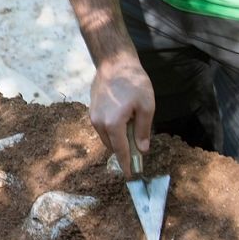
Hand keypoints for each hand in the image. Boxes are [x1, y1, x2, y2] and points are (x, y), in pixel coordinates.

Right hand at [90, 57, 153, 174]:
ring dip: (118, 140)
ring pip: (107, 138)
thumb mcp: (146, 106)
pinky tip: (123, 120)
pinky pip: (103, 128)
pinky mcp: (91, 112)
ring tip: (132, 129)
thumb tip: (142, 150)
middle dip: (124, 150)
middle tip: (139, 150)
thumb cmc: (134, 83)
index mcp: (113, 124)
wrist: (113, 63)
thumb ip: (143, 130)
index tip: (131, 176)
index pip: (121, 150)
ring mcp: (93, 118)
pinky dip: (113, 131)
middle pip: (113, 146)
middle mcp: (99, 124)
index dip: (127, 164)